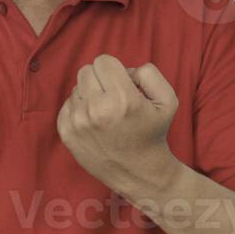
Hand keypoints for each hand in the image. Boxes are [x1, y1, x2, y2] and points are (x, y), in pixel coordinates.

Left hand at [56, 54, 179, 190]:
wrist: (138, 172)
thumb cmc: (153, 133)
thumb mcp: (168, 101)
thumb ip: (149, 73)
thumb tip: (124, 69)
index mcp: (122, 99)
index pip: (103, 61)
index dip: (115, 70)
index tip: (121, 85)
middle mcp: (97, 110)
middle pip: (86, 71)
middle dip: (101, 80)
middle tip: (113, 97)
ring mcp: (78, 122)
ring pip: (76, 88)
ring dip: (90, 95)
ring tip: (105, 113)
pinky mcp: (66, 133)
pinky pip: (67, 104)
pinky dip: (79, 110)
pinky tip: (94, 123)